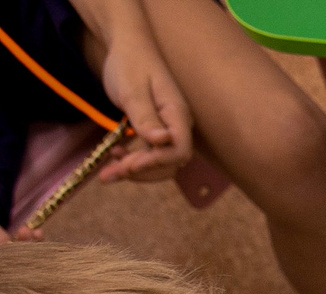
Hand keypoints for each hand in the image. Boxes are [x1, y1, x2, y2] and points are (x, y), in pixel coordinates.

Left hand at [92, 32, 191, 183]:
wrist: (127, 47)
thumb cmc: (130, 64)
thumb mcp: (132, 90)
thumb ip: (146, 117)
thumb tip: (163, 141)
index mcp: (177, 115)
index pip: (179, 151)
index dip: (156, 162)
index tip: (129, 164)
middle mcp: (177, 126)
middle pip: (169, 162)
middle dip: (141, 172)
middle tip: (108, 174)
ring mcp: (167, 129)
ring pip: (159, 161)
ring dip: (135, 171)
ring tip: (106, 173)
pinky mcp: (155, 129)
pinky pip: (149, 152)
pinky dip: (132, 159)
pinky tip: (115, 154)